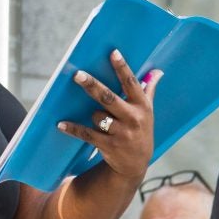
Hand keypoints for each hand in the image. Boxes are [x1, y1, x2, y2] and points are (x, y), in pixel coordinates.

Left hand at [57, 49, 160, 178]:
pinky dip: (73, 128)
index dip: (122, 68)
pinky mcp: (108, 145)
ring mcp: (120, 133)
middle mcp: (132, 119)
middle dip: (93, 85)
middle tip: (78, 75)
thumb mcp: (148, 112)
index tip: (113, 53)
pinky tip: (61, 124)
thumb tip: (157, 71)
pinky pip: (87, 133)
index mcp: (142, 107)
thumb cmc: (141, 132)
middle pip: (109, 98)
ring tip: (99, 120)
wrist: (136, 165)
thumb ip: (149, 91)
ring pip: (97, 115)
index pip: (131, 84)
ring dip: (93, 115)